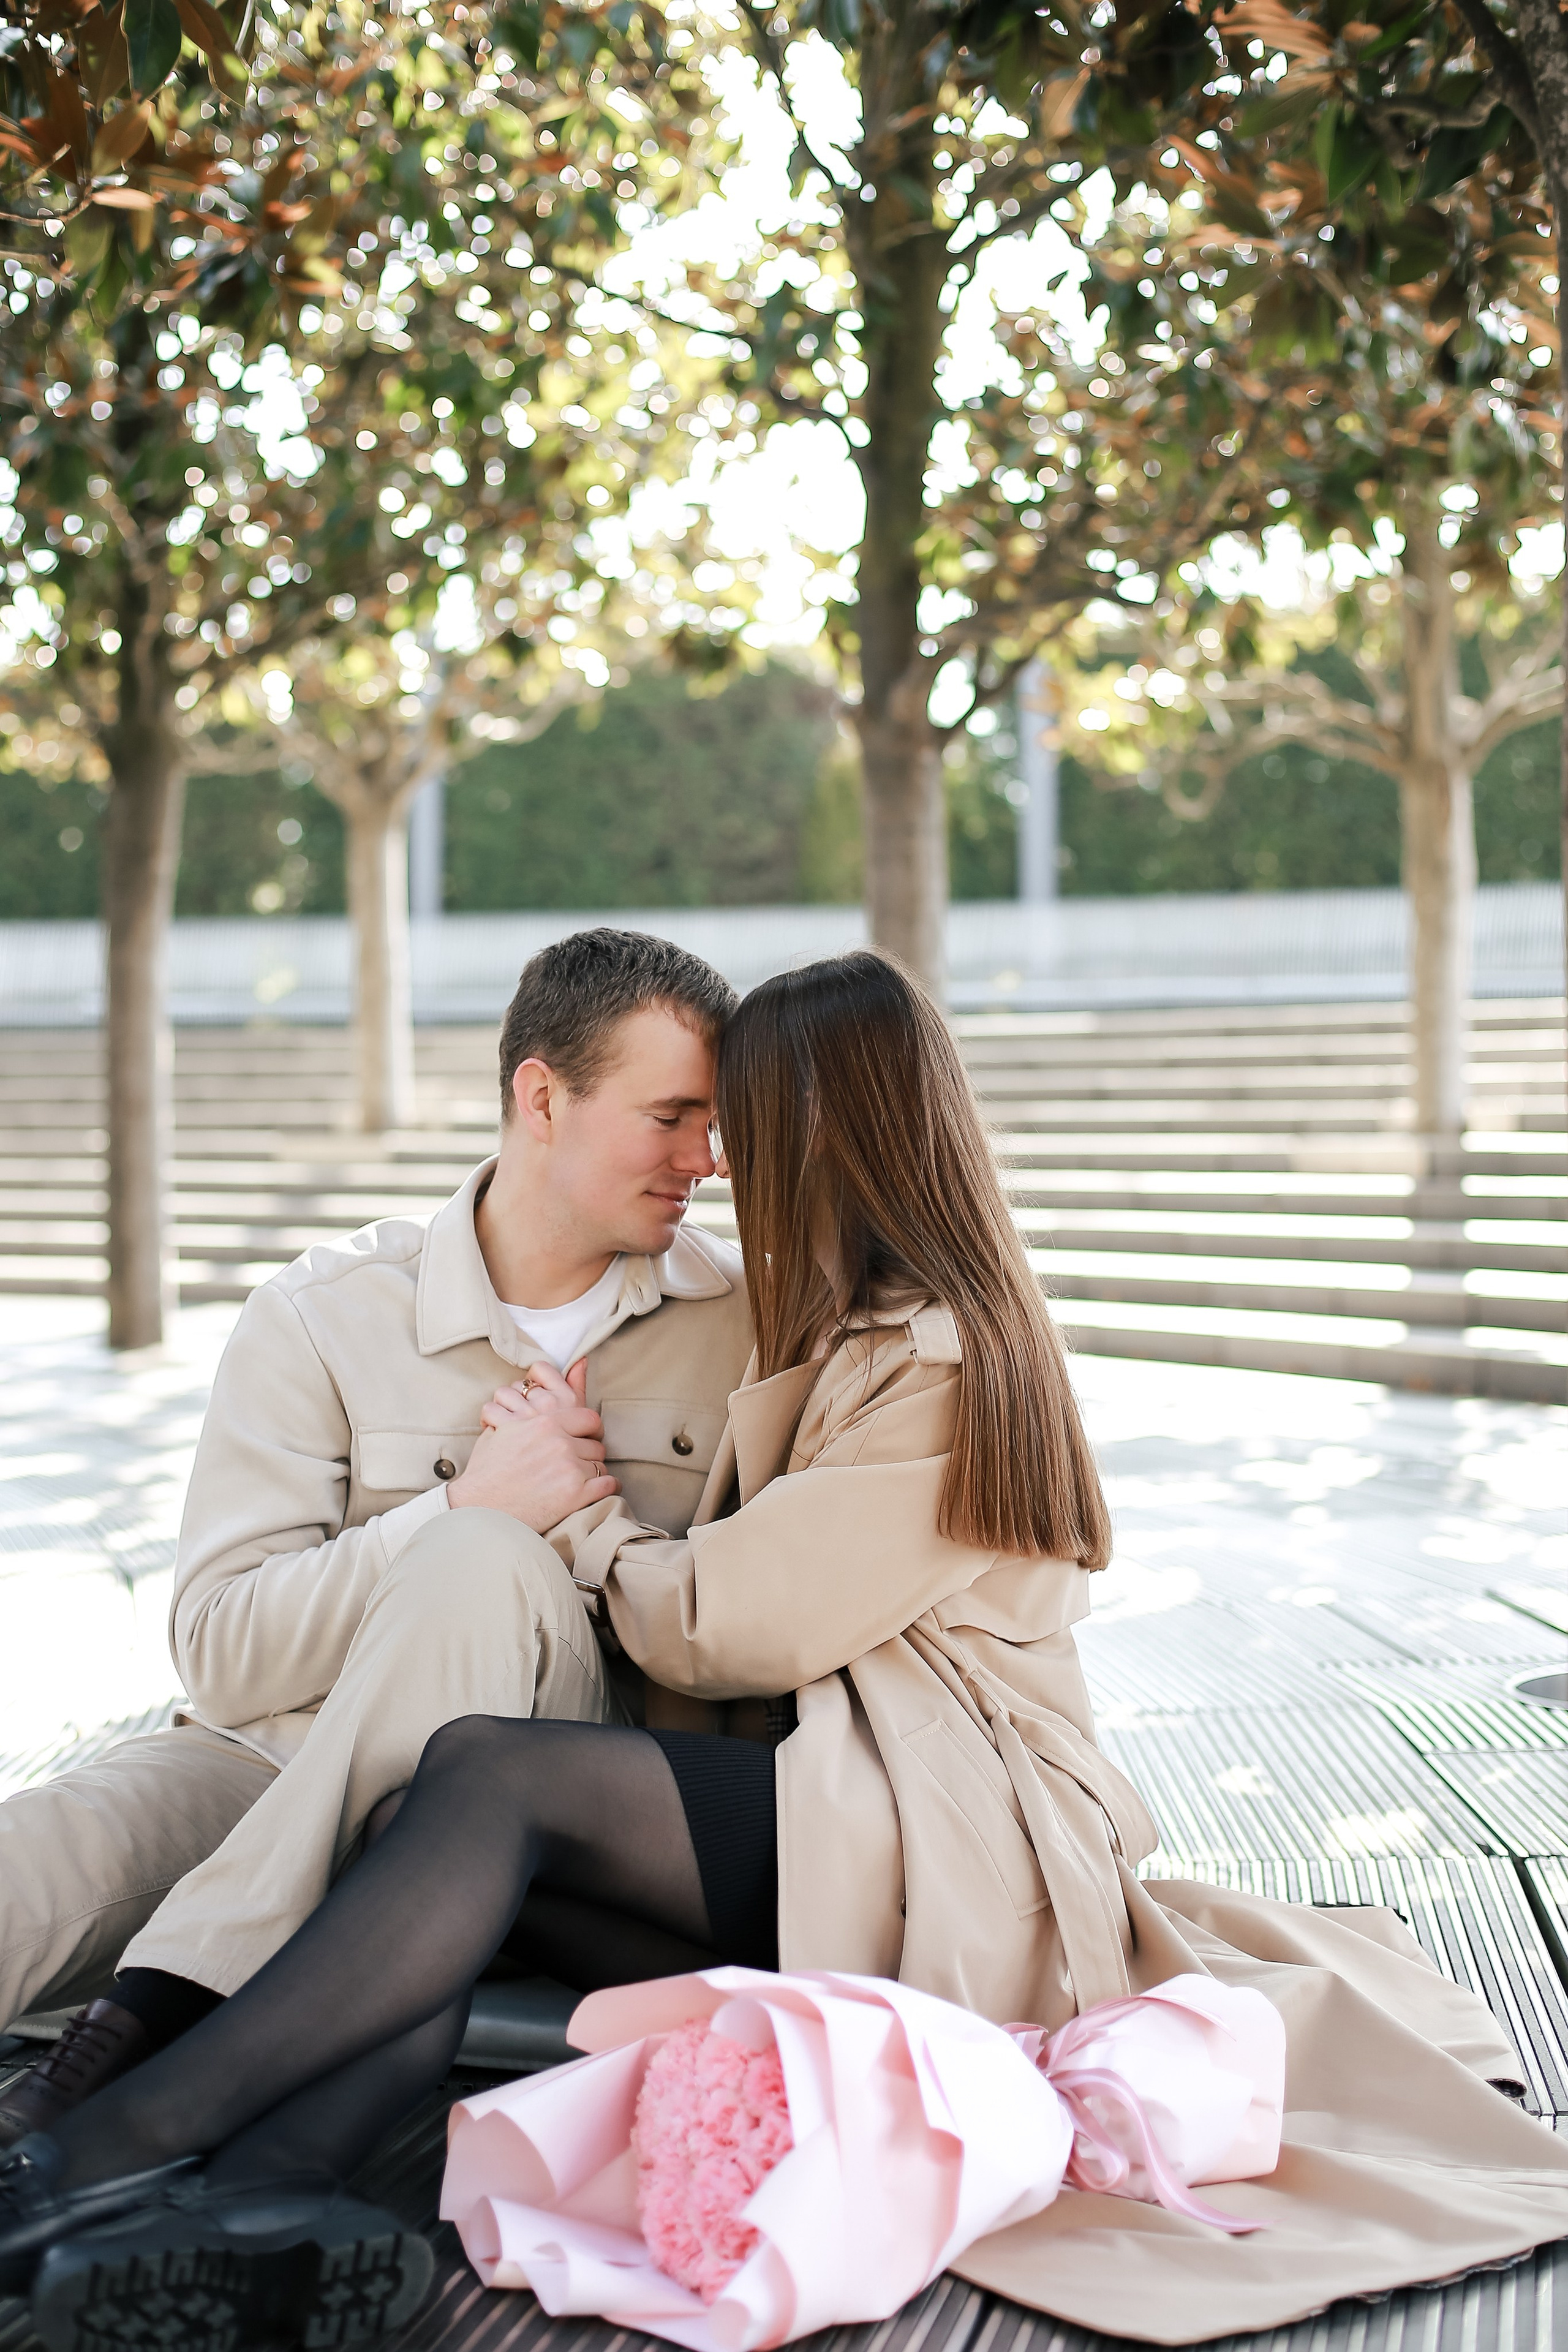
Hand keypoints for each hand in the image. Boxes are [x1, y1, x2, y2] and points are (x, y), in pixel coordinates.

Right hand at [448, 1359, 618, 1527]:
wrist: (480, 1508)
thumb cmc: (487, 1469)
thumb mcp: (502, 1428)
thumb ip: (524, 1404)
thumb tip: (539, 1382)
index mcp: (545, 1423)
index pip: (588, 1417)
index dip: (591, 1428)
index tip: (587, 1435)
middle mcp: (560, 1443)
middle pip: (596, 1443)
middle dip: (590, 1452)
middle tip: (583, 1460)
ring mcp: (569, 1469)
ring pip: (600, 1465)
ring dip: (594, 1471)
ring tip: (584, 1478)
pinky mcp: (575, 1496)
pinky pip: (607, 1486)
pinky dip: (609, 1487)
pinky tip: (603, 1489)